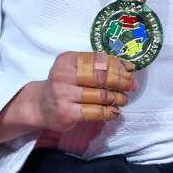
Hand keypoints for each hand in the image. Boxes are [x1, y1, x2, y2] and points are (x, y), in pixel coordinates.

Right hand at [0, 52, 138, 150]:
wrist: (40, 105)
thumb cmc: (63, 84)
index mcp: (67, 60)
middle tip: (132, 86)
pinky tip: (115, 112)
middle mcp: (63, 75)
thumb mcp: (74, 68)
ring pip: (101, 95)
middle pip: (101, 77)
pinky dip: (109, 112)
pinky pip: (95, 112)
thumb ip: (96, 65)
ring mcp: (64, 94)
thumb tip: (128, 68)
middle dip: (121, 82)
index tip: (130, 71)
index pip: (99, 60)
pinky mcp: (67, 112)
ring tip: (124, 99)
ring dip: (118, 98)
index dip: (118, 66)